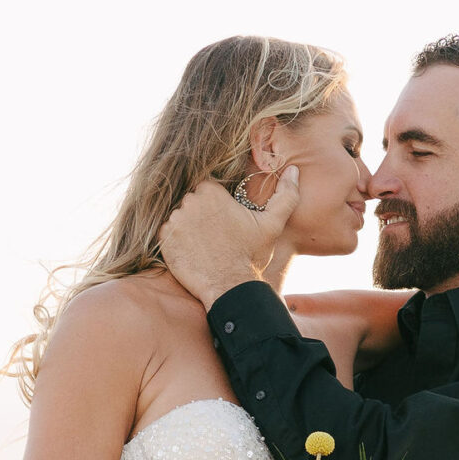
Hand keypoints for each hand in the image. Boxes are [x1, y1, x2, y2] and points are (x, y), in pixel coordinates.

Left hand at [159, 170, 301, 309]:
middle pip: (191, 201)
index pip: (207, 188)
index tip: (224, 220)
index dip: (216, 204)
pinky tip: (192, 253)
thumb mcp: (273, 224)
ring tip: (203, 246)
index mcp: (211, 191)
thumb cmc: (251, 256)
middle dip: (200, 214)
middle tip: (214, 235)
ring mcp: (174, 221)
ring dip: (187, 227)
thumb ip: (285, 195)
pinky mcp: (164, 240)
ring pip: (179, 217)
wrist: (230, 288)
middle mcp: (189, 202)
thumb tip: (294, 171)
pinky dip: (176, 241)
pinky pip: (167, 233)